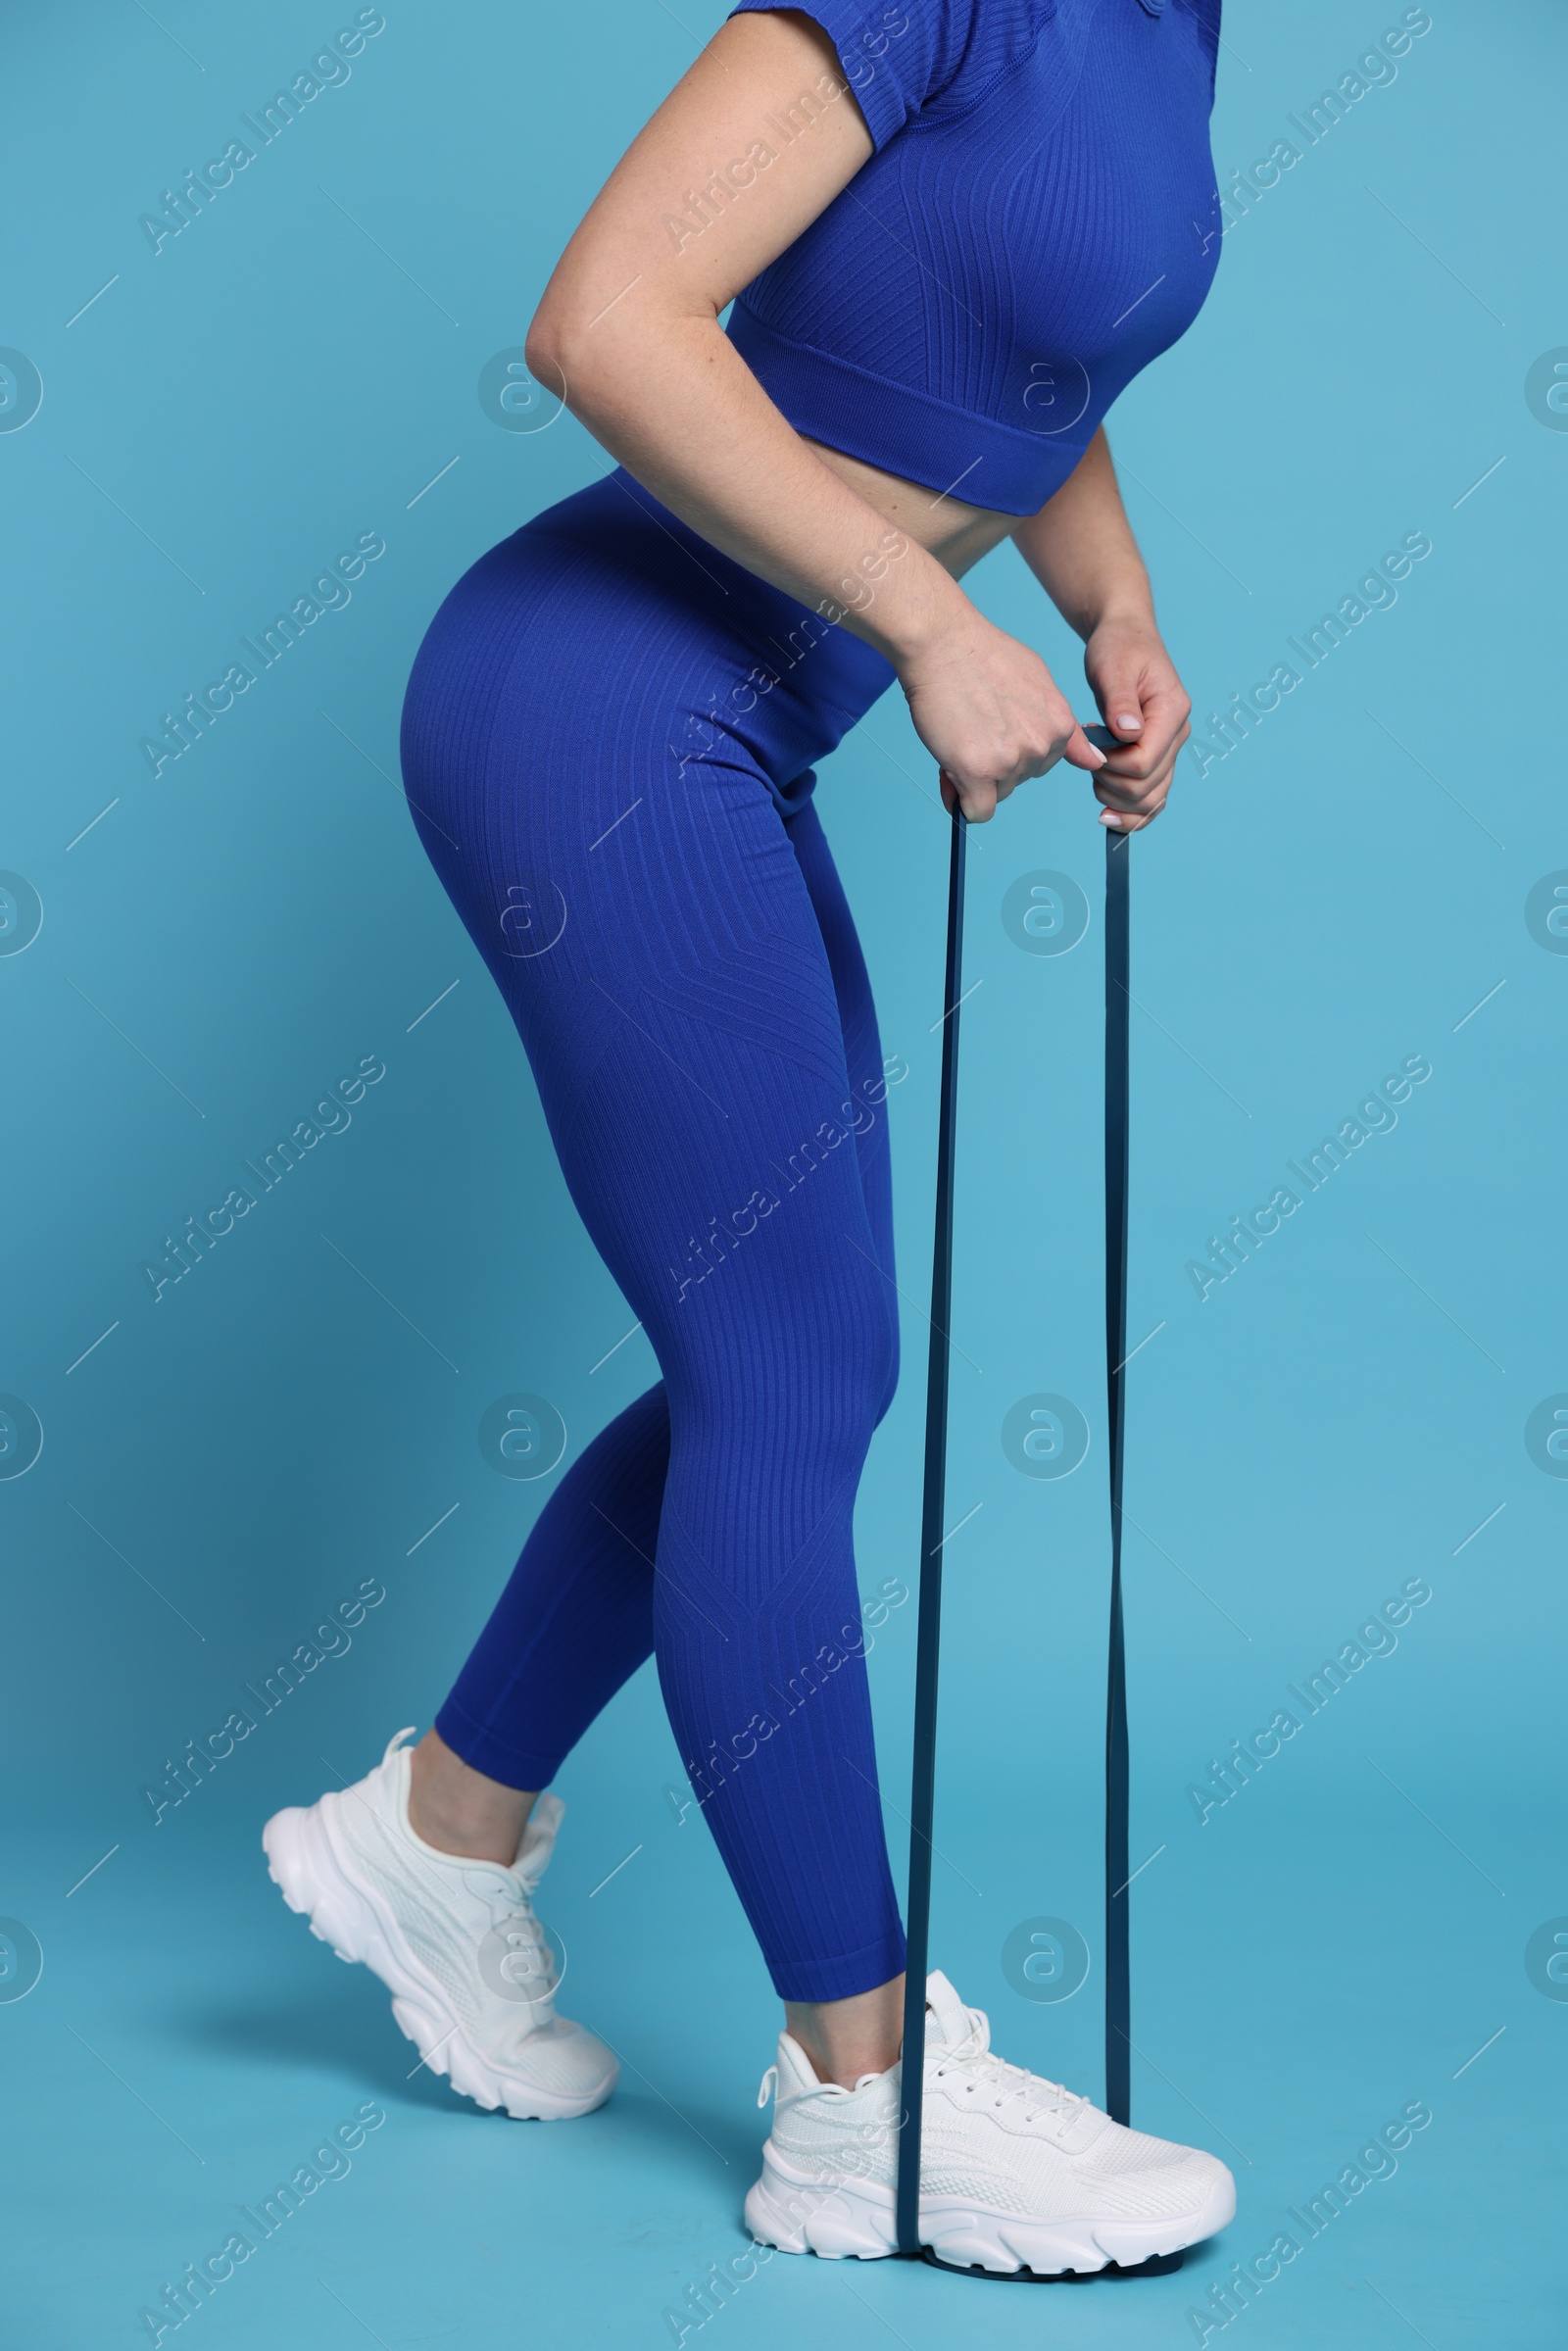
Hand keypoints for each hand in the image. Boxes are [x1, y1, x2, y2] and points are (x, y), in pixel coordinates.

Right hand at [899, 614, 1106, 822]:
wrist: (943, 643)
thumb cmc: (982, 656)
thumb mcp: (1040, 682)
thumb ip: (1065, 727)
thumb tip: (1096, 762)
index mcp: (1060, 724)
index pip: (1043, 764)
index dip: (1014, 751)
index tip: (997, 728)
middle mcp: (1042, 744)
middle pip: (1019, 782)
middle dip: (994, 766)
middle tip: (971, 729)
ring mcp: (1011, 760)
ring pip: (995, 794)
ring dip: (974, 778)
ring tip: (958, 736)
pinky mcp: (978, 772)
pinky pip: (976, 810)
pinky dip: (961, 801)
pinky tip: (951, 772)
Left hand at [1082, 614, 1192, 831]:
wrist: (1126, 639)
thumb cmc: (1118, 647)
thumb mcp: (1113, 666)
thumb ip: (1120, 701)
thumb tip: (1128, 733)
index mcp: (1172, 711)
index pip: (1144, 760)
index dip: (1112, 765)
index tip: (1089, 744)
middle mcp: (1178, 734)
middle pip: (1147, 787)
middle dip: (1109, 784)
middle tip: (1087, 760)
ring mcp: (1170, 749)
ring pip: (1151, 800)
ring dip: (1116, 800)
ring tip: (1093, 775)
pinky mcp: (1157, 758)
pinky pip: (1152, 799)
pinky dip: (1131, 814)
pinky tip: (1108, 817)